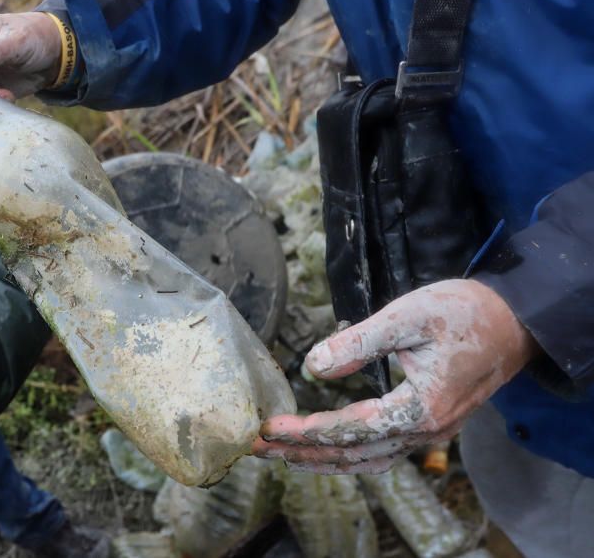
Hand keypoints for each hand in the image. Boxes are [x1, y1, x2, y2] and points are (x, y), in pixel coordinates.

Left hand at [252, 279, 537, 473]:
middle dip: (301, 453)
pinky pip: (383, 452)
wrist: (515, 320)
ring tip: (282, 454)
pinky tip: (327, 449)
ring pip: (368, 460)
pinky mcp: (431, 425)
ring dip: (323, 460)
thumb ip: (358, 342)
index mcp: (420, 408)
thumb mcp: (408, 316)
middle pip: (352, 455)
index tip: (267, 427)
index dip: (305, 431)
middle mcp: (426, 431)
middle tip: (257, 447)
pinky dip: (349, 454)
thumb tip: (313, 366)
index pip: (349, 429)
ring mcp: (431, 433)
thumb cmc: (464, 312)